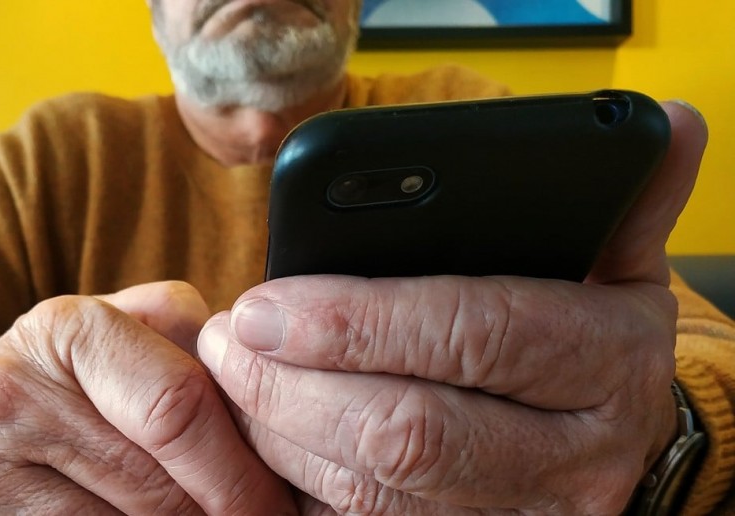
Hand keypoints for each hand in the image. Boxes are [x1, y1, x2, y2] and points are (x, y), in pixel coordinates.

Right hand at [0, 281, 295, 514]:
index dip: (242, 469)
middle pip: (158, 485)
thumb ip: (186, 346)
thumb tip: (277, 398)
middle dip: (222, 515)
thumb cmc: (58, 386)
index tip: (281, 504)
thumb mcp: (113, 340)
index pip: (180, 406)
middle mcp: (10, 388)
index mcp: (68, 329)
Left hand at [197, 101, 708, 513]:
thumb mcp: (615, 265)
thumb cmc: (589, 336)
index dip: (359, 322)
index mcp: (607, 363)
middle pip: (407, 432)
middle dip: (294, 387)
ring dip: (279, 434)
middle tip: (229, 338)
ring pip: (371, 491)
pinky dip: (293, 482)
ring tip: (229, 373)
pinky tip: (254, 431)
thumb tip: (665, 125)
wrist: (615, 445)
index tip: (266, 304)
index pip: (472, 336)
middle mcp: (572, 459)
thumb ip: (618, 203)